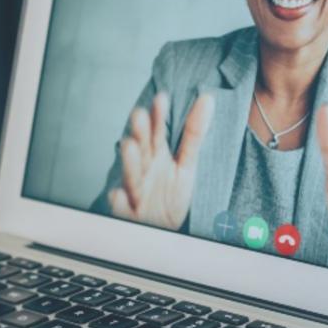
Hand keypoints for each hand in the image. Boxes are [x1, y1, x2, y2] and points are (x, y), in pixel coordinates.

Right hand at [108, 92, 213, 230]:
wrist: (163, 229)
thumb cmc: (171, 194)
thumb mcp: (187, 164)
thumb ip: (194, 134)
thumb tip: (208, 99)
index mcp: (156, 155)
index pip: (157, 133)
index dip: (158, 117)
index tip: (161, 98)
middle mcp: (143, 169)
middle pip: (142, 149)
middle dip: (140, 134)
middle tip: (140, 116)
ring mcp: (135, 190)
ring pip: (131, 176)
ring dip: (130, 162)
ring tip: (129, 146)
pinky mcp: (129, 212)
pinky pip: (123, 208)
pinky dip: (120, 201)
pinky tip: (119, 195)